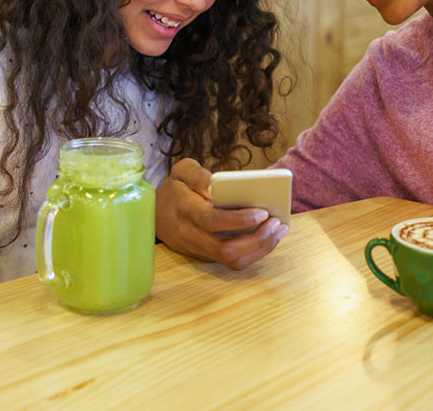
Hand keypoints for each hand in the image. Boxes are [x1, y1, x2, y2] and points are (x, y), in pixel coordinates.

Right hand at [155, 158, 287, 269]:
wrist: (154, 214)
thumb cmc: (176, 188)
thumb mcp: (182, 171)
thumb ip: (199, 175)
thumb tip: (216, 186)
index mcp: (186, 209)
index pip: (213, 221)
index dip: (240, 220)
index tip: (262, 212)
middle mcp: (192, 234)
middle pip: (226, 249)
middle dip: (257, 239)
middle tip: (276, 221)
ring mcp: (199, 249)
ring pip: (232, 260)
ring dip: (260, 248)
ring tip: (279, 228)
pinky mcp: (207, 255)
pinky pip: (233, 261)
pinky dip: (256, 251)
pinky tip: (270, 236)